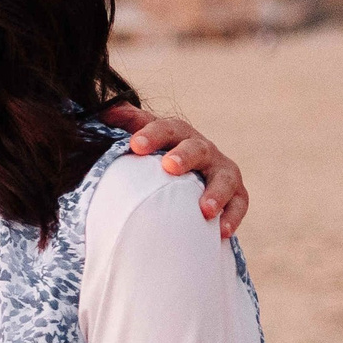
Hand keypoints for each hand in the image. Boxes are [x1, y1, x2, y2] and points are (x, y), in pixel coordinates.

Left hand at [102, 103, 247, 239]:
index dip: (151, 134)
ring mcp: (221, 171)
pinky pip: (239, 203)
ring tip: (205, 210)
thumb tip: (103, 110)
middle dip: (184, 156)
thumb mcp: (140, 141)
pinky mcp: (236, 193)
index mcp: (177, 134)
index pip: (165, 128)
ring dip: (216, 192)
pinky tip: (222, 232)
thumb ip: (124, 125)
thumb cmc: (155, 159)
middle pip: (196, 148)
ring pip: (224, 177)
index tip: (135, 145)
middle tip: (169, 167)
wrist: (187, 178)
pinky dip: (232, 217)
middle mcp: (202, 148)